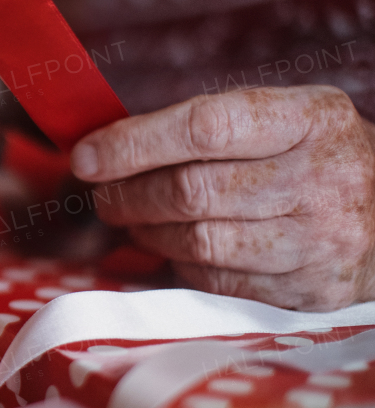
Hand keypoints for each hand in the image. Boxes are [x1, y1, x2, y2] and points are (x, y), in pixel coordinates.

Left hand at [71, 86, 374, 310]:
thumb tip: (107, 148)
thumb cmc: (316, 158)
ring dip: (147, 232)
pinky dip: (182, 266)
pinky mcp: (310, 290)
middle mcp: (321, 178)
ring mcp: (319, 239)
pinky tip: (176, 248)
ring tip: (135, 220)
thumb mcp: (284, 119)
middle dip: (127, 195)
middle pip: (191, 191)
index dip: (134, 144)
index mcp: (310, 118)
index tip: (87, 157)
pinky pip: (218, 282)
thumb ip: (208, 126)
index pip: (204, 127)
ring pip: (198, 241)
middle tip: (103, 195)